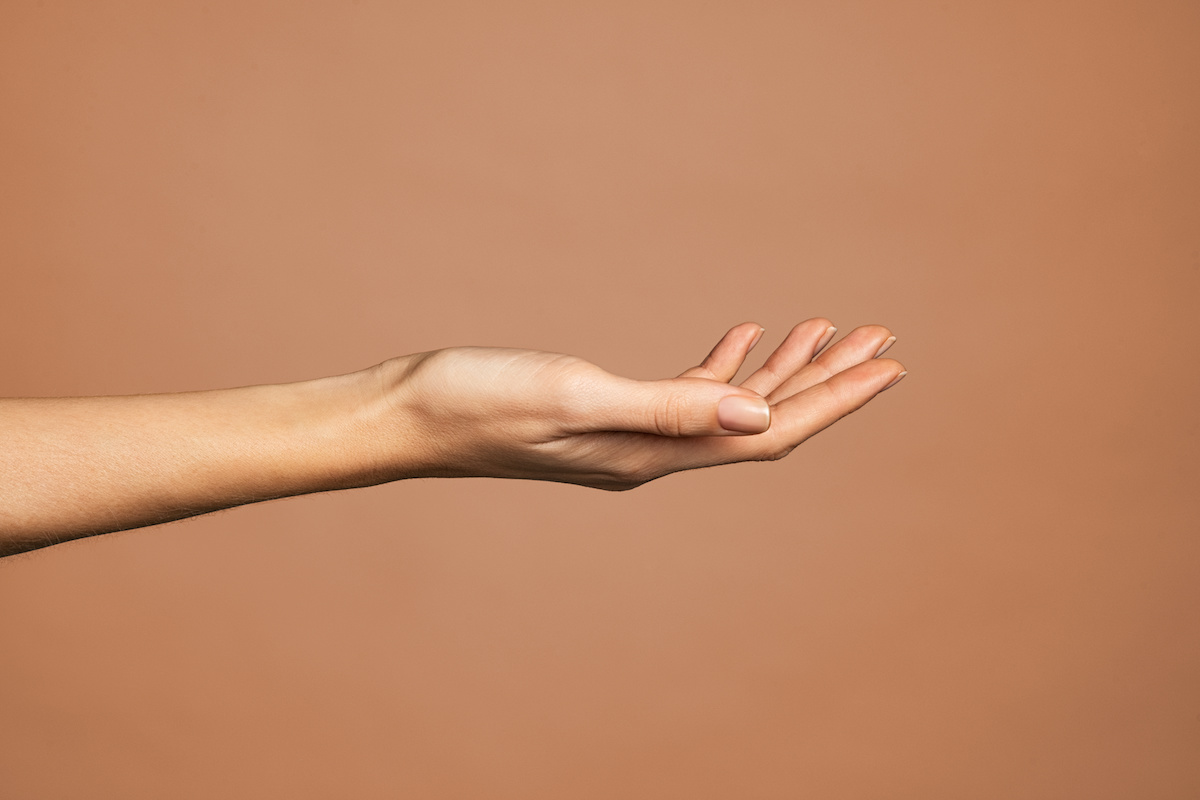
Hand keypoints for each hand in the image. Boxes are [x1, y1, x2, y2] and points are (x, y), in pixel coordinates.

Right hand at [373, 319, 904, 489]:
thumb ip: (668, 406)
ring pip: (730, 405)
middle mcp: (653, 452)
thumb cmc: (477, 401)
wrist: (409, 415)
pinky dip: (725, 365)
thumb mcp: (574, 394)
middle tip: (883, 341)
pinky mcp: (608, 414)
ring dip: (782, 369)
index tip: (889, 367)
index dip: (832, 401)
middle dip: (825, 382)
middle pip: (762, 421)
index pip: (767, 434)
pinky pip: (687, 392)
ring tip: (829, 328)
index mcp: (652, 454)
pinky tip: (746, 337)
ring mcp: (632, 435)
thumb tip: (761, 416)